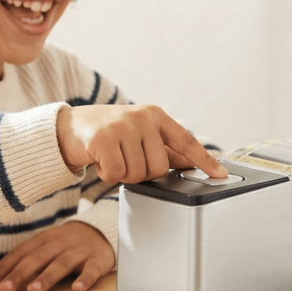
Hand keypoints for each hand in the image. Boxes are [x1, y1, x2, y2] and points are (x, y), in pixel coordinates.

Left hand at [0, 221, 113, 290]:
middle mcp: (60, 243)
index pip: (21, 252)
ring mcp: (79, 251)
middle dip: (21, 273)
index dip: (6, 267)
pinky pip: (91, 270)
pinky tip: (76, 289)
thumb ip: (22, 258)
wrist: (101, 231)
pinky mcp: (97, 259)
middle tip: (6, 289)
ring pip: (62, 263)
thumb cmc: (66, 244)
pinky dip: (85, 279)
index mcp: (44, 239)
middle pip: (38, 258)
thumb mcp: (44, 245)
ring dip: (47, 277)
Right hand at [56, 104, 225, 183]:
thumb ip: (165, 148)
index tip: (220, 174)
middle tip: (128, 161)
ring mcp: (123, 126)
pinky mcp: (103, 138)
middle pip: (159, 167)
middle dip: (143, 173)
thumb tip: (193, 163)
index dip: (204, 159)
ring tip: (114, 158)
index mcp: (155, 115)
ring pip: (138, 173)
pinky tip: (101, 160)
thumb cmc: (110, 133)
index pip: (186, 140)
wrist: (71, 127)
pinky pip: (117, 174)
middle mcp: (142, 117)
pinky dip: (108, 175)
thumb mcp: (141, 134)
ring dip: (124, 174)